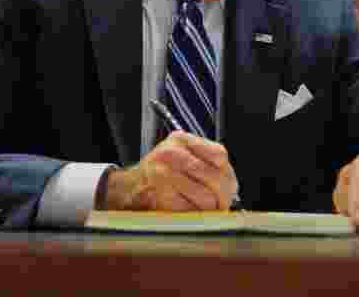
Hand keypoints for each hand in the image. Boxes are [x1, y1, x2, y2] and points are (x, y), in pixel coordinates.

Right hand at [100, 131, 237, 211]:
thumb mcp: (179, 154)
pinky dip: (194, 217)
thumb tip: (230, 185)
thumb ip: (205, 161)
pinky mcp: (160, 198)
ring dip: (209, 210)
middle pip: (215, 178)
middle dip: (223, 198)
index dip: (228, 175)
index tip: (227, 187)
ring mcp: (164, 175)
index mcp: (180, 140)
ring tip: (204, 211)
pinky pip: (191, 212)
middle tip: (221, 206)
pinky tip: (188, 213)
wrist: (127, 188)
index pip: (219, 155)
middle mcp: (171, 154)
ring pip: (206, 198)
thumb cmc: (159, 173)